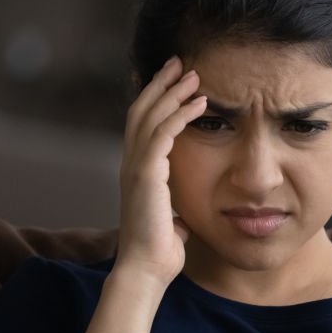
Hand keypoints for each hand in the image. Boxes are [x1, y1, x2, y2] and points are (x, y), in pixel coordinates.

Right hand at [115, 56, 206, 287]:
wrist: (146, 270)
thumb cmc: (160, 252)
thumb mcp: (170, 220)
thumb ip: (173, 209)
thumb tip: (182, 217)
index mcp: (136, 171)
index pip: (141, 124)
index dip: (155, 98)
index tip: (172, 79)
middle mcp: (131, 163)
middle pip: (141, 109)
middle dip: (160, 83)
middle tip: (179, 61)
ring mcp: (135, 167)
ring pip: (150, 115)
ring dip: (173, 92)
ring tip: (194, 74)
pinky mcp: (146, 174)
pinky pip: (163, 133)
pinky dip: (181, 114)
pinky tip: (201, 103)